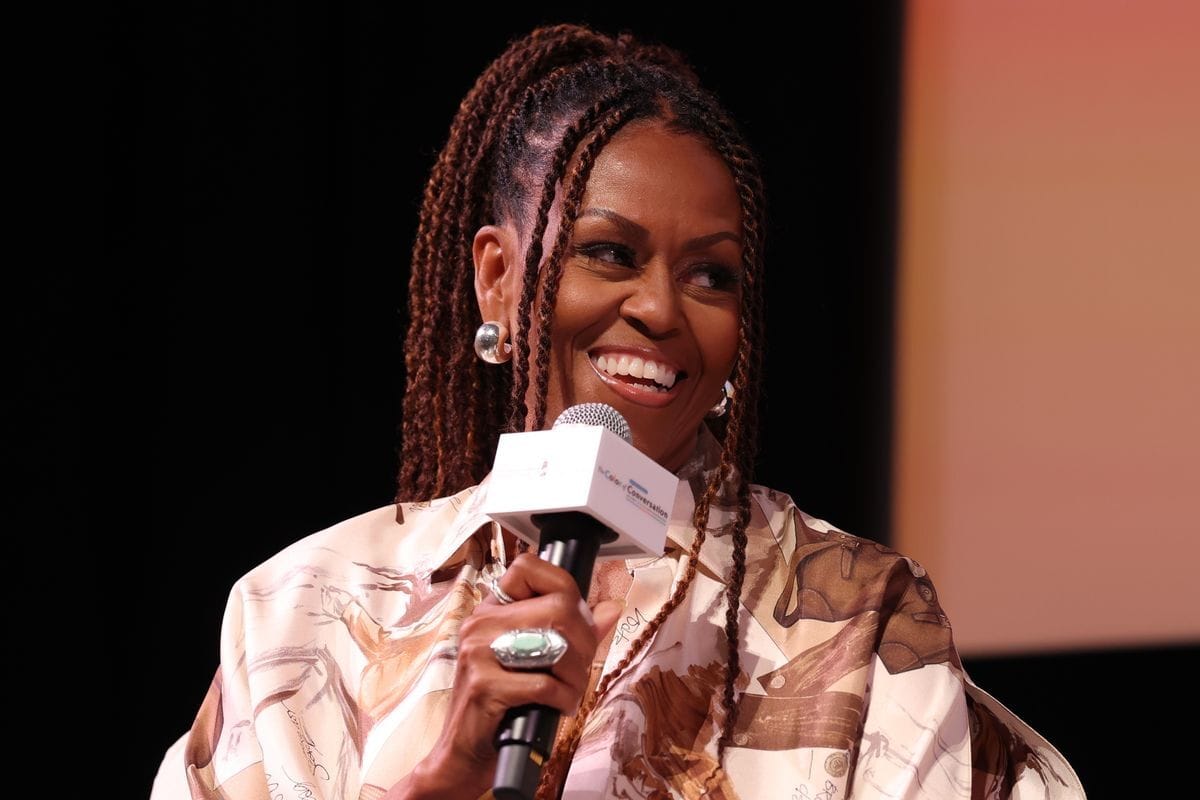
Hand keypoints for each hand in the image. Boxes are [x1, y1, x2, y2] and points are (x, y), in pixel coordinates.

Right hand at [385, 553, 622, 799]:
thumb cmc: (500, 707)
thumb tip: (611, 608)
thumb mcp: (535, 662)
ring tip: (569, 691)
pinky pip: (545, 683)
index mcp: (491, 612)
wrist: (462, 754)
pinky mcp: (484, 685)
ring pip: (556, 643)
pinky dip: (563, 699)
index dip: (564, 590)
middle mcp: (481, 624)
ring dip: (576, 675)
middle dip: (583, 643)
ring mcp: (479, 652)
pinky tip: (559, 706)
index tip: (574, 622)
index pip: (528, 567)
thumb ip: (572, 633)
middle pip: (558, 607)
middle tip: (579, 668)